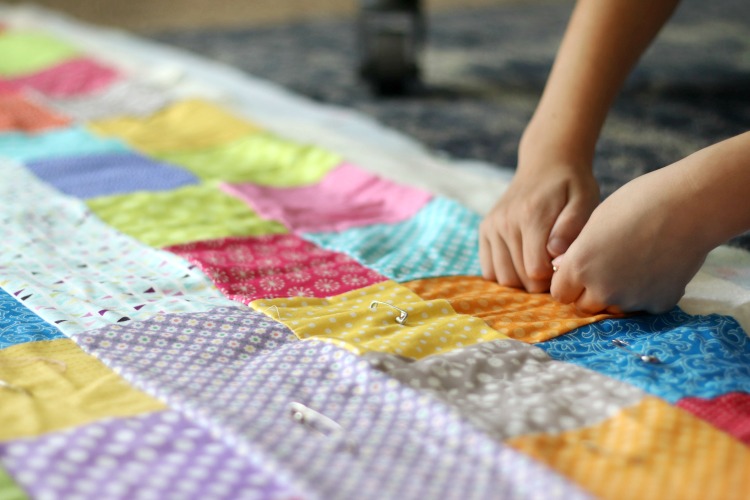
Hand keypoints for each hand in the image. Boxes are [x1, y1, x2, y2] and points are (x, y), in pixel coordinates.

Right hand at [479, 163, 599, 292]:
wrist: (546, 162)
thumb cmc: (571, 185)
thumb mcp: (584, 199)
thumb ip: (572, 226)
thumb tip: (555, 253)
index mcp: (531, 217)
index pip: (535, 270)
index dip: (554, 278)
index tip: (564, 267)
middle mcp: (505, 222)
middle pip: (519, 278)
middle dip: (540, 283)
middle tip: (555, 270)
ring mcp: (491, 226)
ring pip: (502, 277)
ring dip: (522, 281)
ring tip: (540, 267)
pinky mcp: (485, 230)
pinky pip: (489, 269)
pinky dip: (505, 273)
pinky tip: (523, 263)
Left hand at [550, 164, 710, 312]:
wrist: (689, 207)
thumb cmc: (637, 203)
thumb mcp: (594, 222)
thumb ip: (577, 252)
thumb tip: (563, 268)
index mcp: (580, 267)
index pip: (560, 293)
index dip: (568, 283)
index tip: (578, 272)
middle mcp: (602, 290)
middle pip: (584, 306)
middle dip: (589, 293)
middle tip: (607, 269)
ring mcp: (631, 300)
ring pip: (614, 308)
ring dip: (617, 295)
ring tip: (634, 264)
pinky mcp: (658, 304)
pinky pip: (644, 304)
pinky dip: (647, 292)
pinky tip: (657, 267)